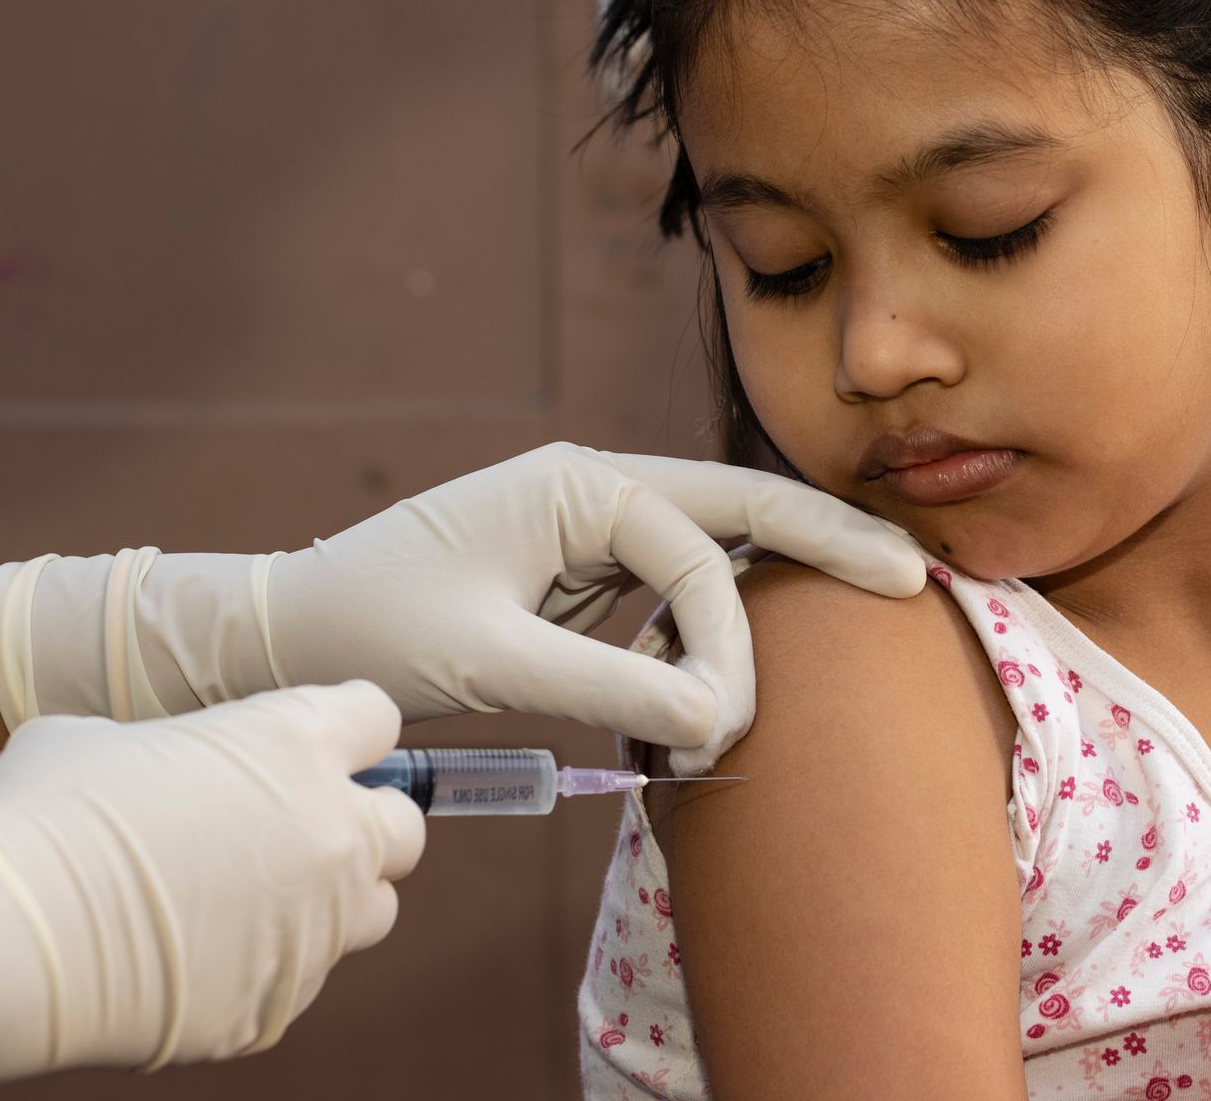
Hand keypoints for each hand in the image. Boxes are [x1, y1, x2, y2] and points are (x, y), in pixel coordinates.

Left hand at [0, 445, 925, 771]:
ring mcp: (597, 525)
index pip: (698, 552)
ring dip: (784, 575)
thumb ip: (609, 680)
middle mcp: (599, 489)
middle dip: (827, 538)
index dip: (727, 640)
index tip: (719, 726)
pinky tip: (757, 648)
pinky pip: (683, 580)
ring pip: (722, 539)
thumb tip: (717, 711)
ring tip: (869, 597)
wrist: (297, 630)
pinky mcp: (588, 567)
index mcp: (579, 485)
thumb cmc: (377, 627)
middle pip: (740, 503)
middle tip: (913, 575)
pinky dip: (724, 614)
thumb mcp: (491, 659)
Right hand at [0, 683, 422, 1079]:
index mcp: (299, 745)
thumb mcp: (107, 742)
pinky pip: (302, 976)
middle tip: (298, 833)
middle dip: (364, 826)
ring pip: (372, 910)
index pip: (376, 719)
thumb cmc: (49, 819)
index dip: (345, 732)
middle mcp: (335, 831)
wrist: (13, 938)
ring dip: (333, 902)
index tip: (318, 749)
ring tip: (256, 901)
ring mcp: (320, 922)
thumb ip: (177, 751)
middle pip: (405, 828)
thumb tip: (165, 766)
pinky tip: (205, 957)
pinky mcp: (285, 999)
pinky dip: (269, 965)